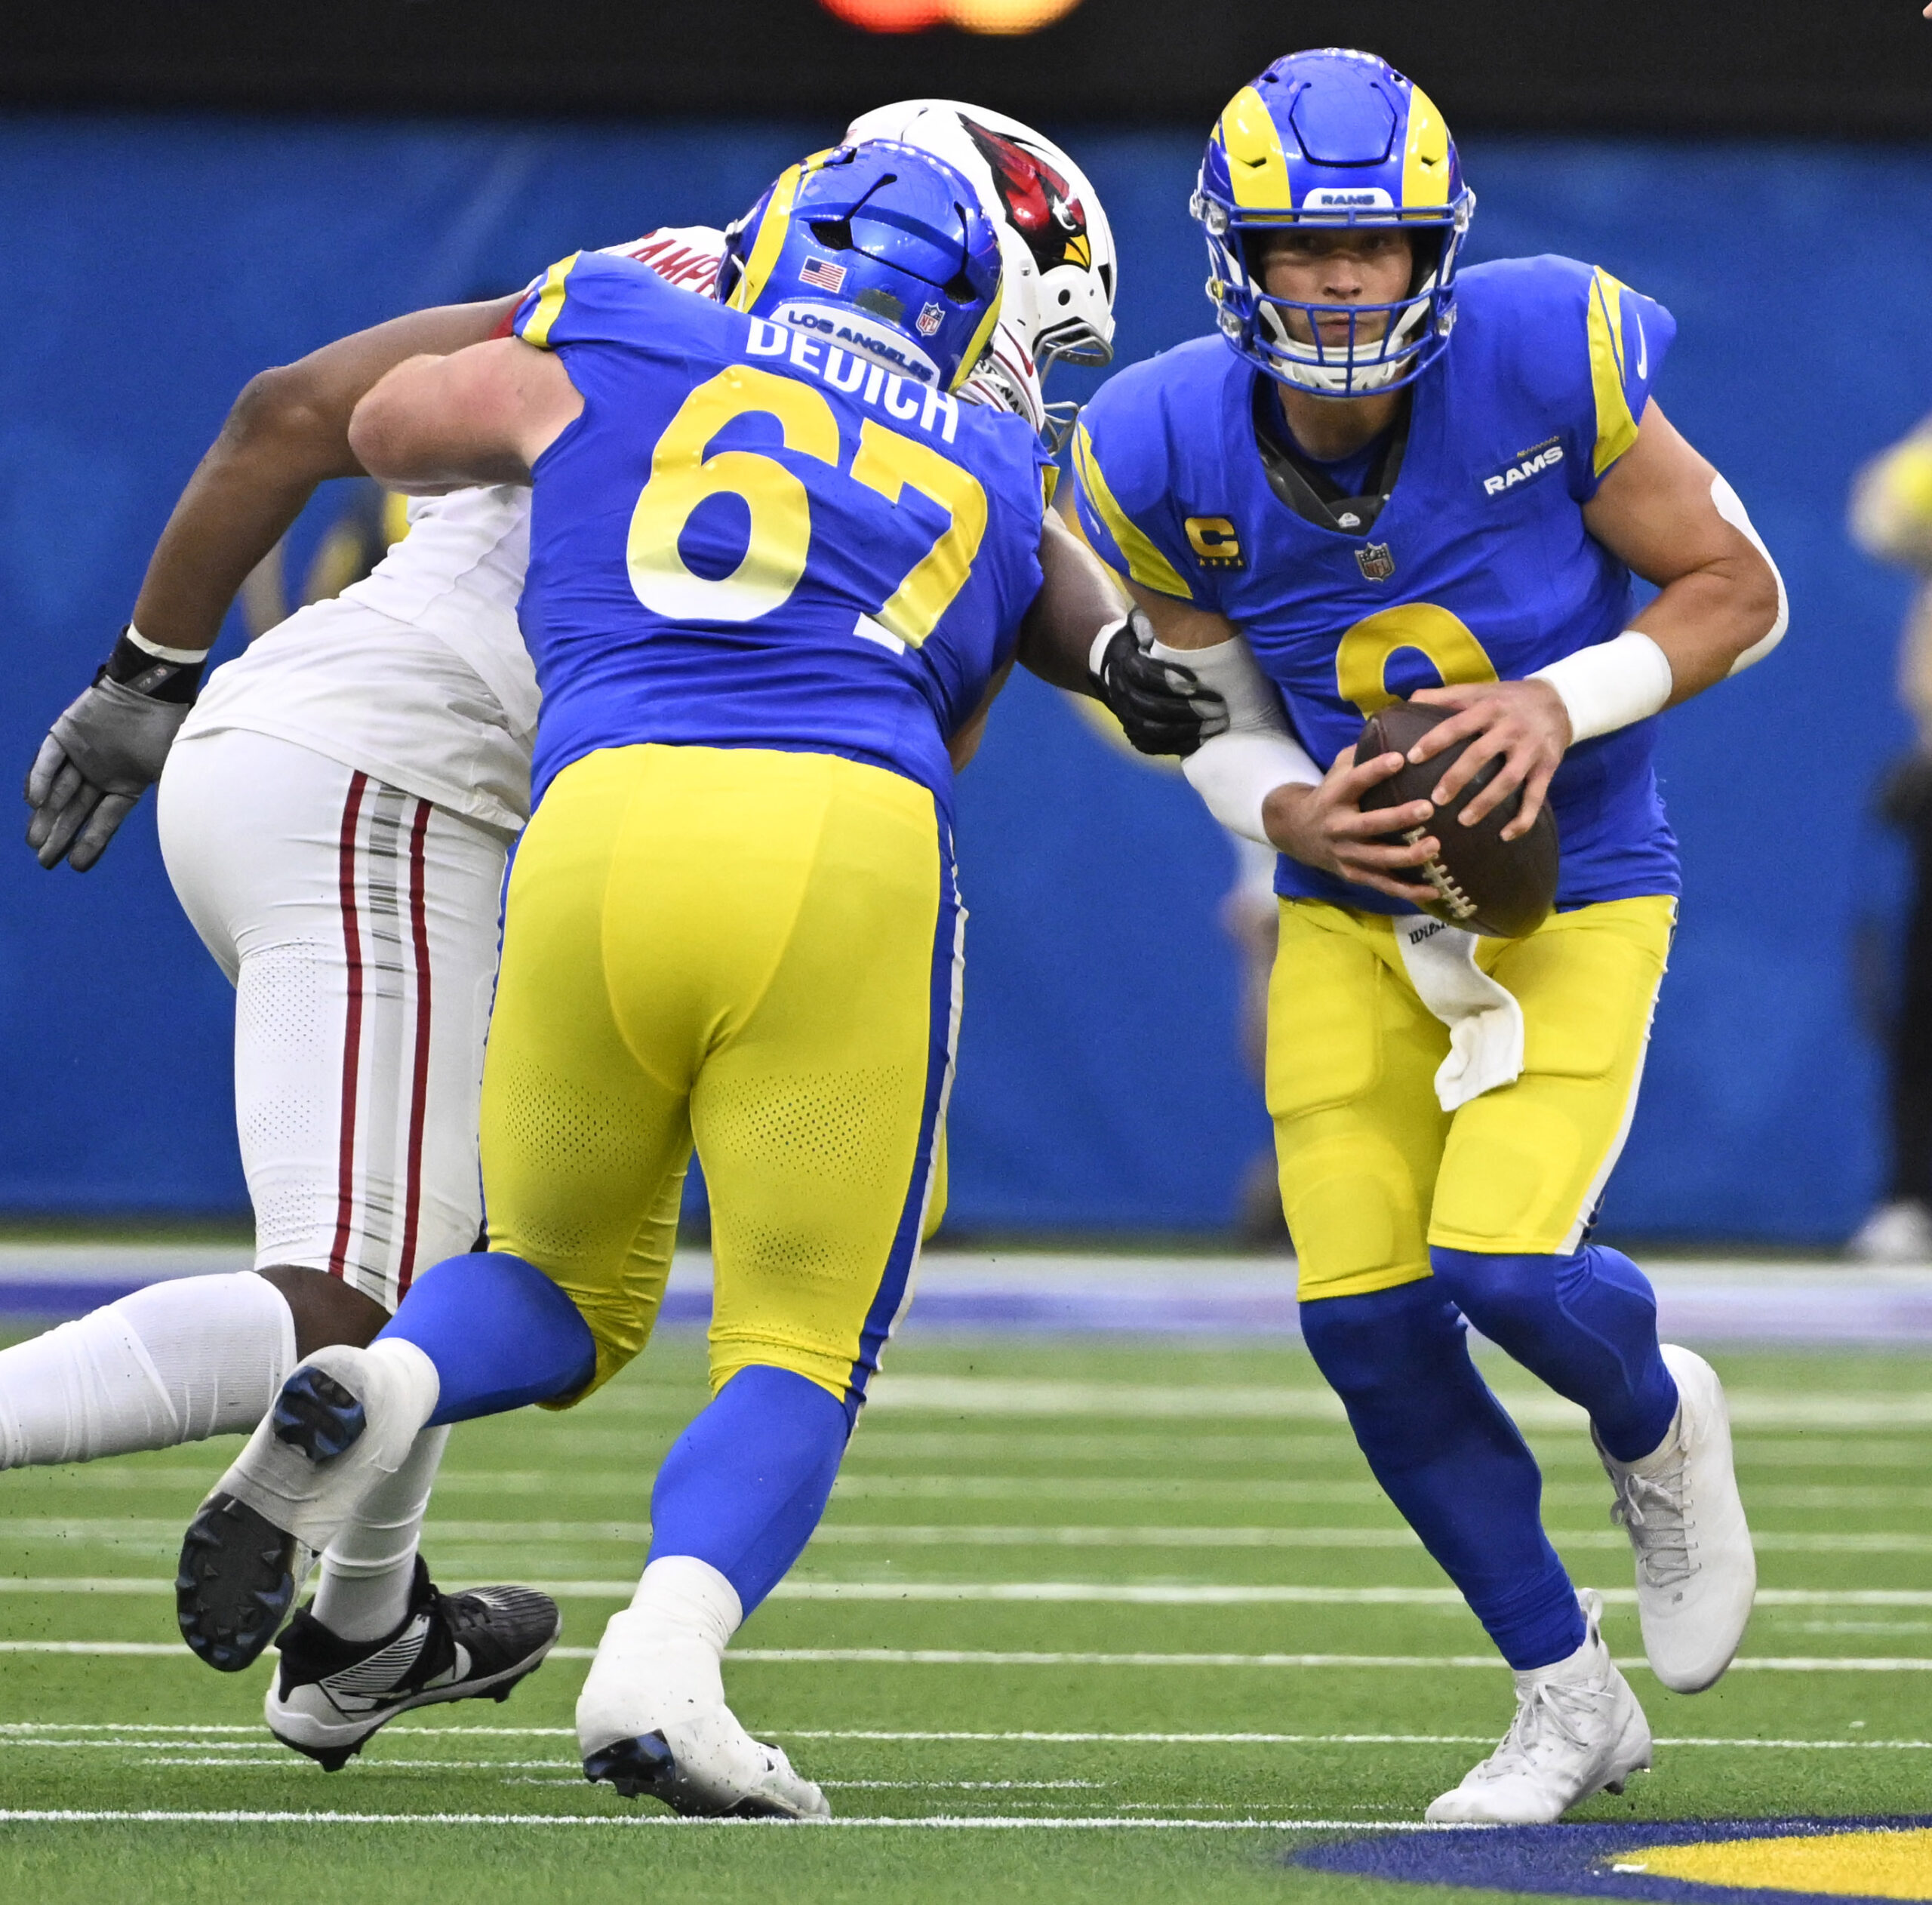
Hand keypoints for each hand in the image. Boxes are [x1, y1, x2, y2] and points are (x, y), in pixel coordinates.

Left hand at [24, 674, 191, 870]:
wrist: (156, 690)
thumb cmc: (171, 730)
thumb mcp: (172, 774)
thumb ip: (169, 801)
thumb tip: (185, 835)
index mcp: (125, 784)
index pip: (104, 819)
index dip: (90, 843)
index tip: (75, 866)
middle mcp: (100, 772)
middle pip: (75, 810)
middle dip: (59, 835)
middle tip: (43, 860)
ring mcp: (81, 753)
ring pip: (59, 789)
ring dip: (46, 814)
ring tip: (34, 841)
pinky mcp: (66, 733)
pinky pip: (48, 759)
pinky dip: (40, 779)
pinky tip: (35, 802)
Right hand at [1090, 609, 1228, 757]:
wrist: (1116, 663)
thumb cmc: (1142, 639)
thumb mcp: (1143, 623)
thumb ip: (1152, 623)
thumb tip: (1162, 627)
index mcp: (1125, 664)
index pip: (1145, 676)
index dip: (1172, 680)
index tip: (1199, 682)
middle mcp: (1121, 692)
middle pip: (1151, 707)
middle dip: (1188, 710)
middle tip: (1220, 708)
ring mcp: (1125, 715)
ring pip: (1152, 730)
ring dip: (1186, 730)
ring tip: (1216, 725)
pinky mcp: (1133, 732)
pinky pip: (1152, 746)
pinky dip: (1177, 746)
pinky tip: (1202, 740)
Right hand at [1262, 745, 1439, 905]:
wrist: (1295, 832)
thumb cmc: (1329, 795)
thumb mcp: (1336, 771)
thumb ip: (1362, 753)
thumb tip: (1398, 722)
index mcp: (1334, 796)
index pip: (1354, 781)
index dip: (1375, 770)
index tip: (1400, 758)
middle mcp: (1337, 827)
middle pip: (1369, 825)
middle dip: (1398, 818)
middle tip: (1427, 808)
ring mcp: (1345, 854)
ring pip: (1378, 859)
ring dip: (1407, 856)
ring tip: (1435, 847)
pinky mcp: (1354, 874)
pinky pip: (1383, 885)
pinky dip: (1408, 891)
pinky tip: (1434, 890)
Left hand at [1406, 678, 1570, 839]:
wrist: (1560, 701)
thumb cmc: (1508, 699)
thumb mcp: (1480, 690)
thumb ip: (1445, 696)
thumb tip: (1408, 700)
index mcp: (1489, 708)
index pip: (1457, 725)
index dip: (1434, 741)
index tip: (1412, 758)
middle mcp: (1511, 728)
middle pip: (1481, 754)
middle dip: (1457, 778)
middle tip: (1436, 800)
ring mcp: (1531, 749)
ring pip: (1508, 780)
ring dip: (1486, 802)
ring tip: (1464, 821)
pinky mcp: (1548, 767)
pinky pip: (1536, 796)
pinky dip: (1524, 818)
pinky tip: (1506, 835)